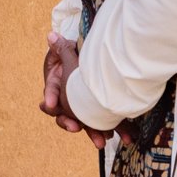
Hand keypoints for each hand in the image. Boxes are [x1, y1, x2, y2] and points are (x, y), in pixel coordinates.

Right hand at [38, 32, 109, 149]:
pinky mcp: (104, 114)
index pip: (51, 101)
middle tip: (75, 127)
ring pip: (90, 125)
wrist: (92, 69)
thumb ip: (62, 49)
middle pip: (68, 118)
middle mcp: (72, 106)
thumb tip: (52, 35)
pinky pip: (110, 124)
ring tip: (103, 141)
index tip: (49, 105)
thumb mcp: (70, 56)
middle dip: (71, 124)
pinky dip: (119, 130)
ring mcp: (88, 112)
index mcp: (60, 94)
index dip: (51, 102)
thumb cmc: (78, 64)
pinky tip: (128, 137)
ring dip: (96, 133)